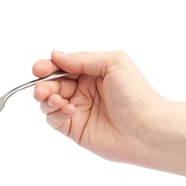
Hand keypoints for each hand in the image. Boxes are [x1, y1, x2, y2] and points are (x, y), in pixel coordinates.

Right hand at [32, 50, 164, 162]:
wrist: (145, 128)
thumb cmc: (135, 93)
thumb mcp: (112, 63)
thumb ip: (82, 59)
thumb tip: (56, 56)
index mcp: (91, 73)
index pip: (62, 67)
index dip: (48, 67)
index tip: (39, 69)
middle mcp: (83, 91)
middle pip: (52, 84)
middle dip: (43, 84)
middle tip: (41, 89)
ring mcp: (78, 110)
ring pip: (49, 102)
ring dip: (46, 98)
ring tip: (55, 99)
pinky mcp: (75, 129)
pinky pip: (55, 120)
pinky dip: (55, 113)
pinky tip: (68, 110)